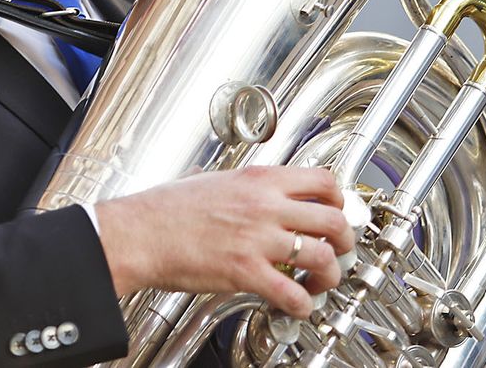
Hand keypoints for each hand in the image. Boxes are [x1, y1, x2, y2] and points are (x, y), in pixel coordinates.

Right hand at [94, 166, 355, 317]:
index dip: (340, 200)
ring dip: (330, 275)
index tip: (337, 211)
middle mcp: (265, 206)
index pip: (324, 180)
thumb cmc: (166, 209)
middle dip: (346, 241)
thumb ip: (246, 188)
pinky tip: (295, 305)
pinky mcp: (246, 272)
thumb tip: (262, 195)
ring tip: (319, 282)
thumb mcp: (214, 181)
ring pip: (323, 256)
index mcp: (259, 179)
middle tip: (339, 251)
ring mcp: (258, 239)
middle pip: (334, 219)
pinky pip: (294, 294)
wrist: (139, 232)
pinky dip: (304, 305)